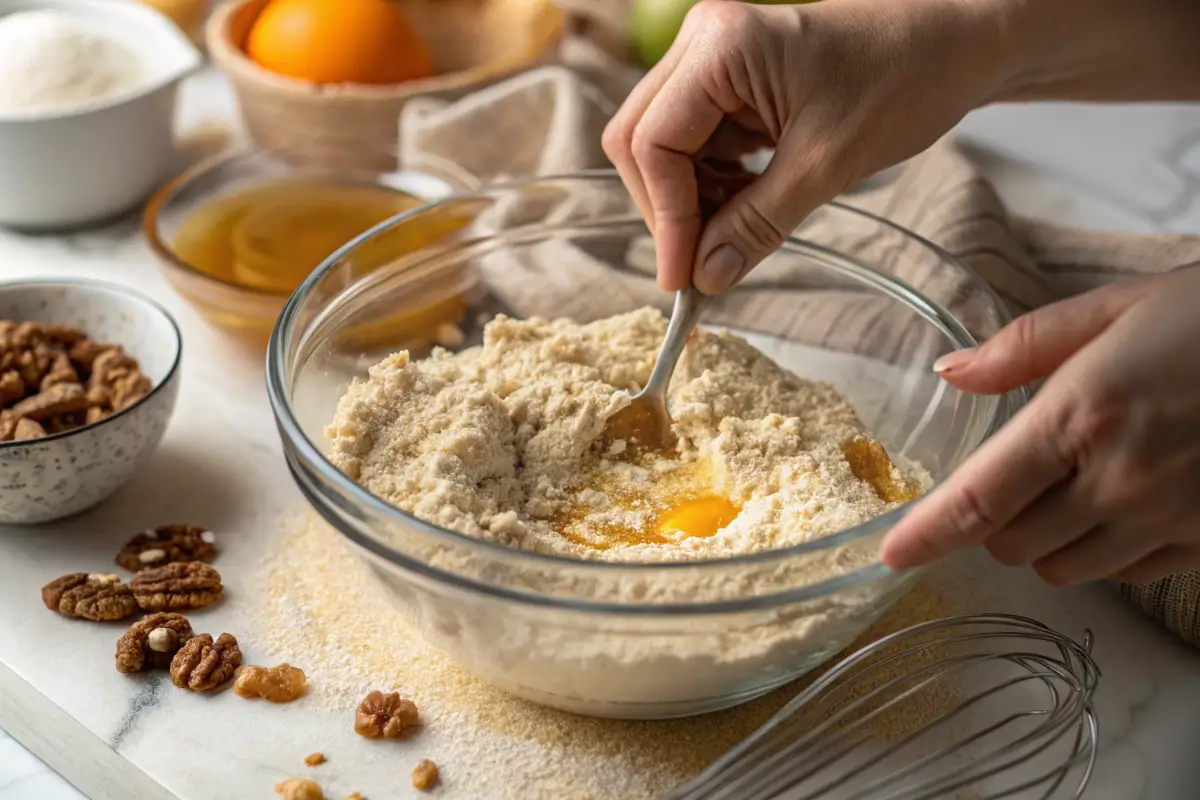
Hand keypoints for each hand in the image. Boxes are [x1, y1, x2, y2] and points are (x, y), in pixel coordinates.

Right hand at [602, 0, 1013, 292]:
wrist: (953, 46)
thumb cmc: (904, 80)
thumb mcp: (827, 165)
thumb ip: (759, 223)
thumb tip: (706, 277)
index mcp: (721, 46)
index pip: (653, 142)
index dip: (664, 217)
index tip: (684, 277)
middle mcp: (702, 43)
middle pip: (641, 141)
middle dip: (668, 209)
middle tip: (701, 266)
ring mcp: (712, 60)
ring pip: (662, 147)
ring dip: (689, 202)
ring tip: (732, 237)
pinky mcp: (728, 81)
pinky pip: (695, 144)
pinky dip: (711, 186)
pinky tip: (743, 209)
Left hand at [881, 267, 1199, 584]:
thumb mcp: (1115, 307)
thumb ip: (1021, 347)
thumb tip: (951, 373)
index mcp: (1081, 415)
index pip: (978, 498)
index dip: (925, 534)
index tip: (889, 553)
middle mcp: (1119, 480)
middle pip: (1009, 543)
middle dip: (992, 519)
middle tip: (1013, 475)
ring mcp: (1168, 519)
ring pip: (1062, 568)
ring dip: (1044, 538)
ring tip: (1073, 482)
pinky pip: (1125, 573)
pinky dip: (1103, 549)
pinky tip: (1124, 500)